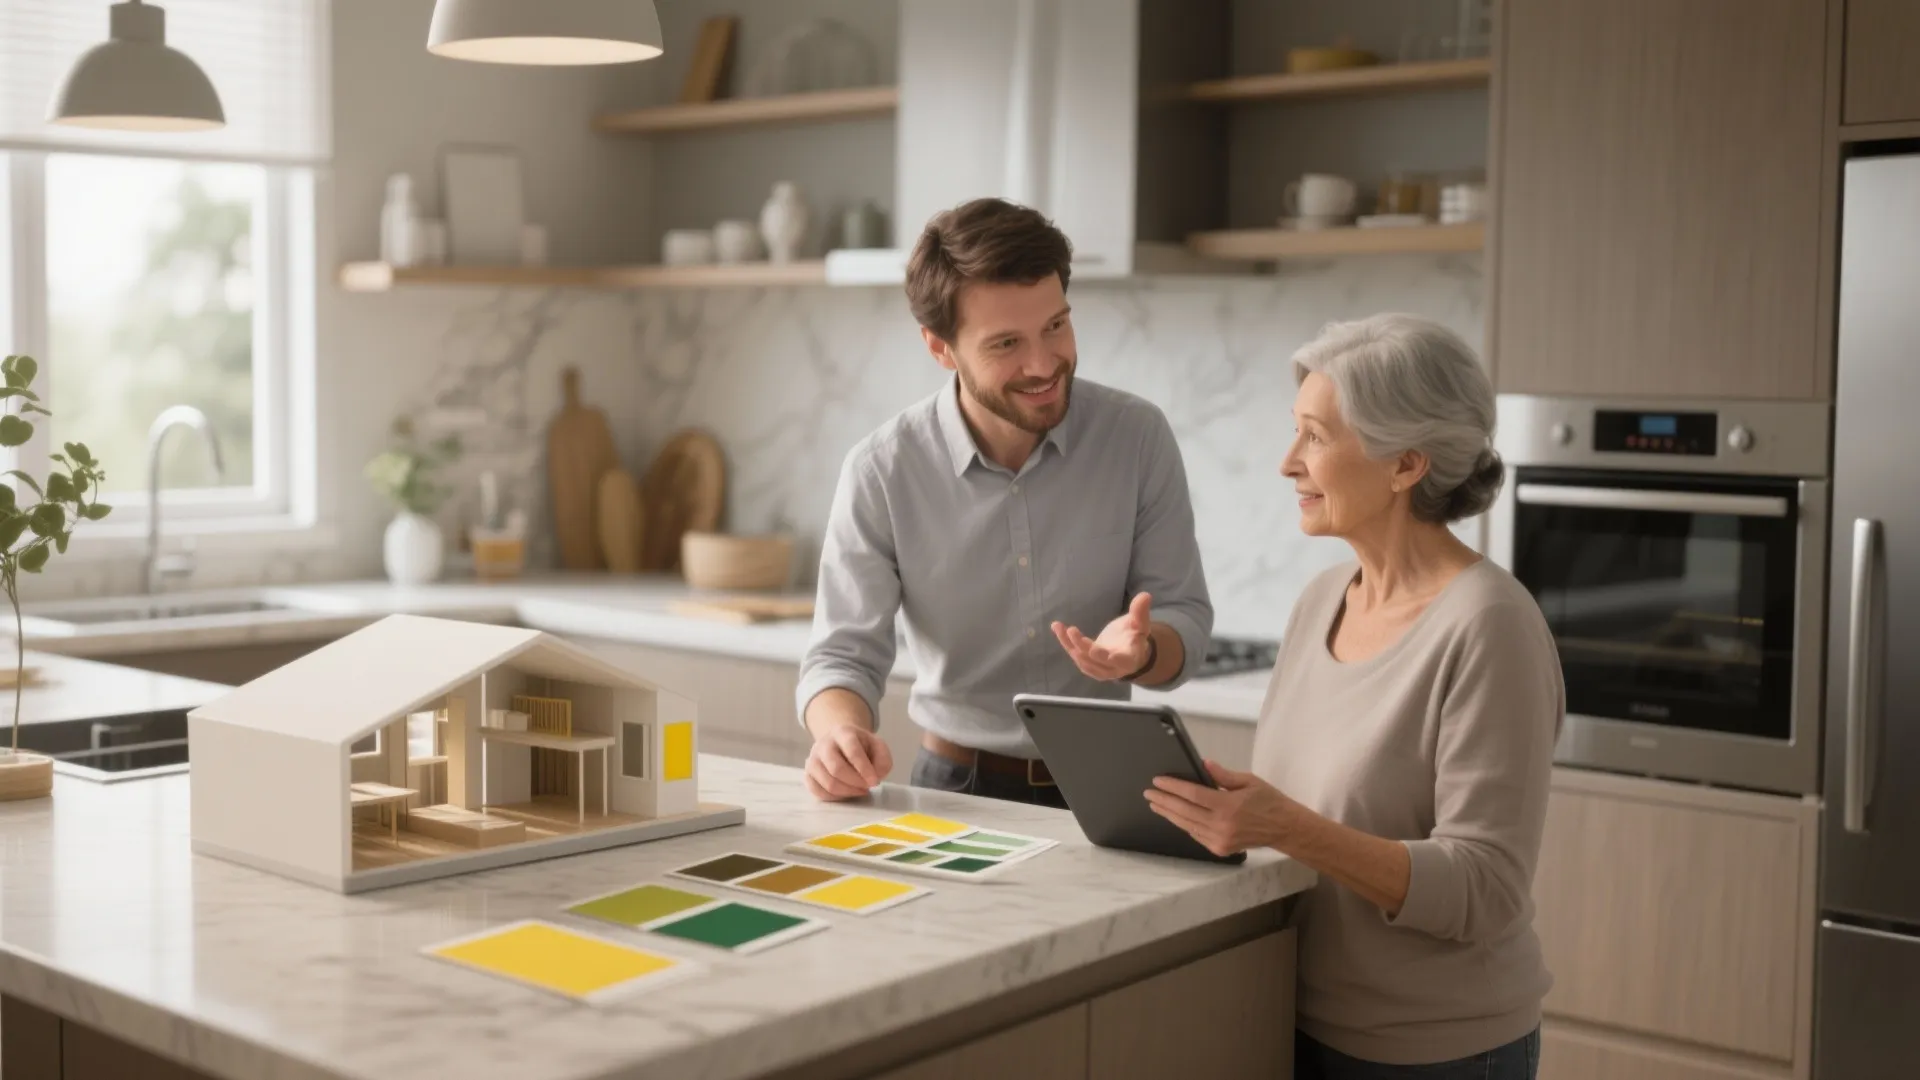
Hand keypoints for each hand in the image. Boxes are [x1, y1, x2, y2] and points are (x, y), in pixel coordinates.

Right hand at [804, 724, 893, 801]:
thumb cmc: (862, 747)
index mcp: (843, 732)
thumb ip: (883, 760)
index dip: (864, 768)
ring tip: (860, 790)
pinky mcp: (808, 774)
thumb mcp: (878, 747)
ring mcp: (813, 759)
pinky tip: (846, 793)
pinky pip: (817, 791)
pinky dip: (835, 797)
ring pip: (827, 783)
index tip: (875, 781)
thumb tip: (874, 777)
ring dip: (848, 792)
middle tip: (867, 787)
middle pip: (836, 768)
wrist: (840, 743)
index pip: (851, 749)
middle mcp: (824, 744)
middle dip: (855, 782)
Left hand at [1053, 592, 1152, 680]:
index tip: (1104, 652)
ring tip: (1060, 627)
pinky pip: (1074, 654)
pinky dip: (1065, 642)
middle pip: (1097, 660)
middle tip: (1073, 632)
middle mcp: (1112, 668)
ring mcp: (1098, 669)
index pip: (1123, 661)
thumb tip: (1145, 595)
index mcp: (1129, 659)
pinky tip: (1057, 627)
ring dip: (1069, 644)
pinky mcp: (1086, 664)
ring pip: (1082, 659)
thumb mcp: (1140, 624)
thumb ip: (1140, 612)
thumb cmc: (1134, 636)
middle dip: (1084, 647)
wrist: (1126, 651)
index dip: (1114, 659)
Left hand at [1144, 760, 1293, 857]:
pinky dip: (1184, 825)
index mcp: (1228, 806)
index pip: (1193, 794)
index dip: (1173, 787)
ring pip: (1187, 825)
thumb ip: (1223, 775)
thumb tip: (1203, 764)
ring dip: (1169, 814)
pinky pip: (1196, 835)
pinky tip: (1175, 817)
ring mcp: (1220, 840)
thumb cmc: (1268, 800)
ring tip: (1156, 804)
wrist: (1284, 828)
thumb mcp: (1249, 781)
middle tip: (1149, 793)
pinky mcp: (1220, 850)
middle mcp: (1221, 825)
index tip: (1157, 781)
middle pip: (1184, 811)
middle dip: (1164, 801)